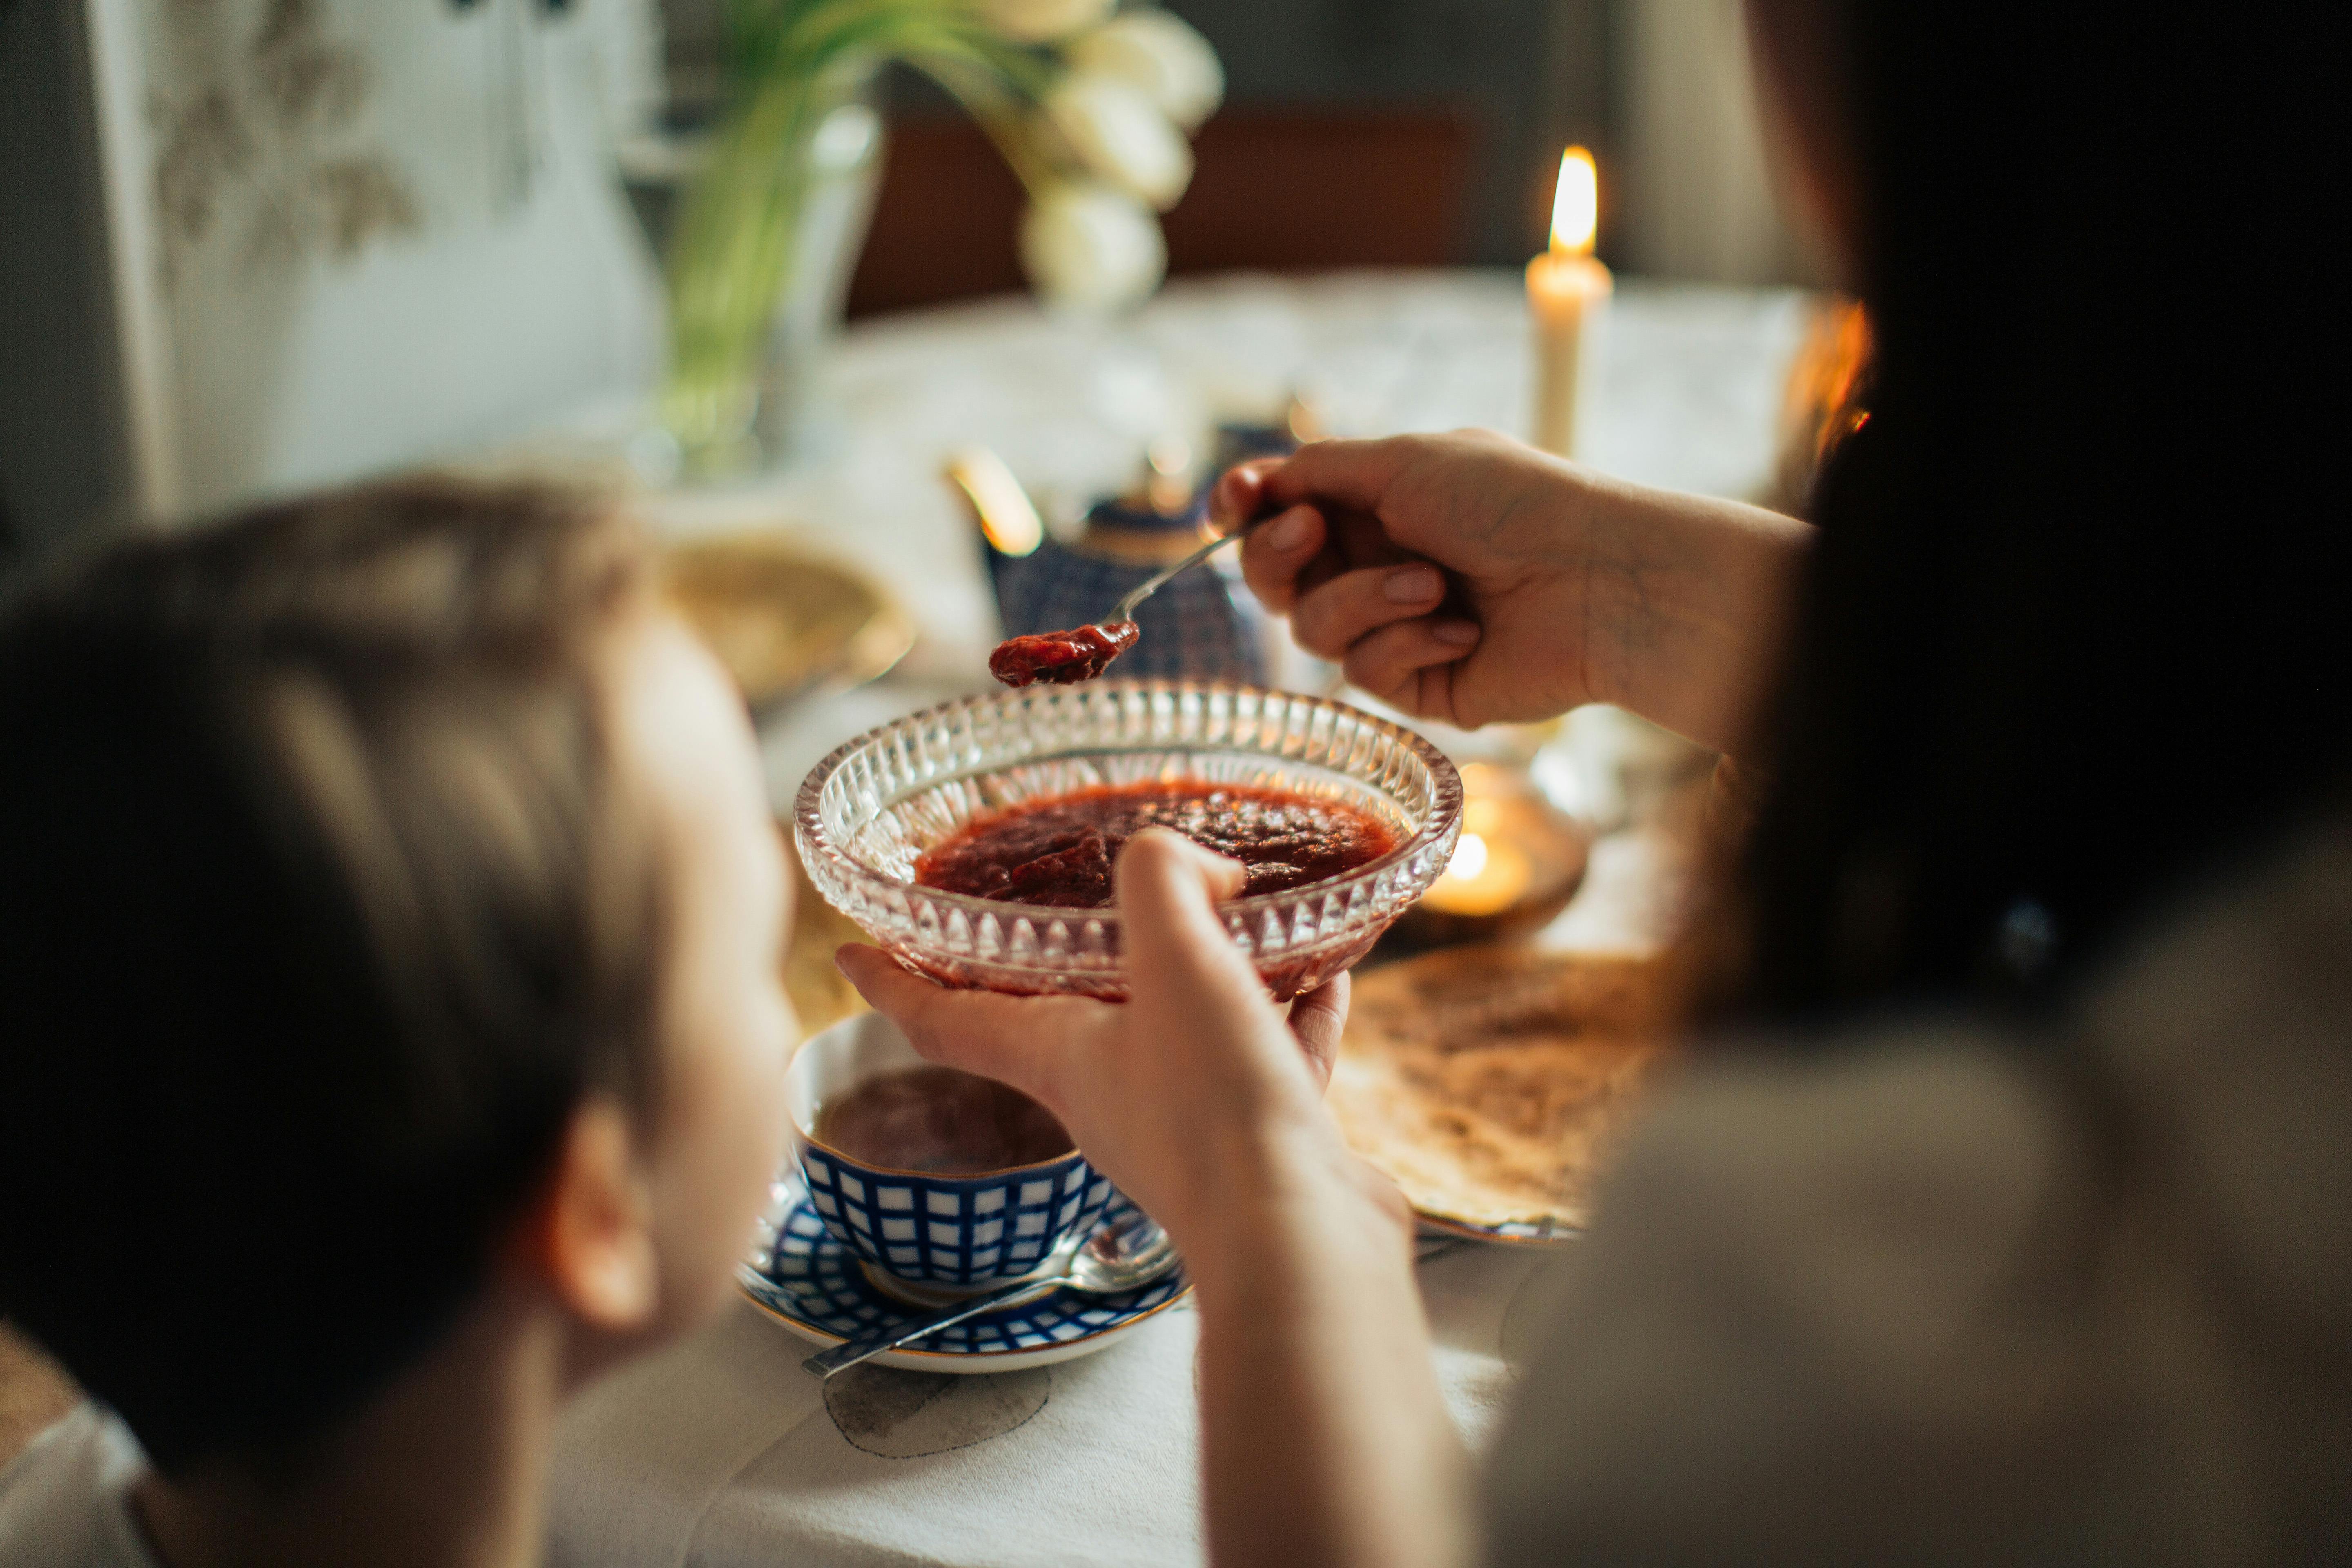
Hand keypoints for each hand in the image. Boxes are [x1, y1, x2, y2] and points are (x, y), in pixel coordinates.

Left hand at [833, 831, 1406, 1259]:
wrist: (1299, 1244)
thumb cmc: (1215, 1113)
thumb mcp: (1174, 961)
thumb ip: (1163, 882)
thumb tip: (1196, 866)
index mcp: (1059, 1057)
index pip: (943, 1015)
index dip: (892, 980)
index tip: (851, 950)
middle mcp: (1111, 1092)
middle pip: (1064, 1016)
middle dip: (1068, 963)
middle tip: (1072, 907)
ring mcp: (1187, 1122)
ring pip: (1184, 1030)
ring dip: (1205, 977)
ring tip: (1237, 921)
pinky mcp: (1260, 1140)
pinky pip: (1268, 1060)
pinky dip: (1291, 1016)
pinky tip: (1325, 978)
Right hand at [1215, 430, 1812, 753]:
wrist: (1593, 578)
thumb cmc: (1511, 503)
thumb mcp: (1405, 459)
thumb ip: (1321, 469)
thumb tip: (1262, 483)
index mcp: (1372, 504)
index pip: (1278, 513)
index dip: (1242, 511)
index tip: (1231, 504)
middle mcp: (1374, 565)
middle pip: (1272, 579)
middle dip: (1278, 557)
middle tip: (1312, 534)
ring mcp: (1393, 627)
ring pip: (1314, 629)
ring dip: (1367, 600)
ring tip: (1435, 584)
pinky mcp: (1417, 683)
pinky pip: (1367, 672)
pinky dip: (1410, 643)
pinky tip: (1466, 628)